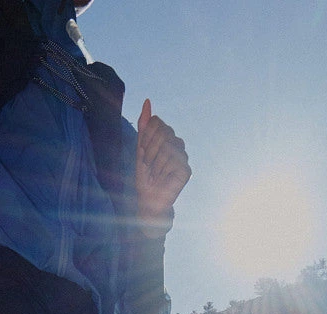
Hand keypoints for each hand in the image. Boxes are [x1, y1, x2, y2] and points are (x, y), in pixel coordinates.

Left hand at [136, 99, 190, 236]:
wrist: (147, 199)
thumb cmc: (144, 176)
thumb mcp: (140, 147)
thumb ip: (144, 125)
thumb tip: (147, 100)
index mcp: (167, 137)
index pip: (156, 122)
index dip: (146, 137)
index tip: (142, 152)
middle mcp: (177, 145)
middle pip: (162, 132)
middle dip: (149, 149)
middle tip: (148, 164)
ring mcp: (183, 157)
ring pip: (166, 147)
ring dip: (154, 162)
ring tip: (154, 173)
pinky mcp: (186, 171)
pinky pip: (172, 160)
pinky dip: (162, 170)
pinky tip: (162, 178)